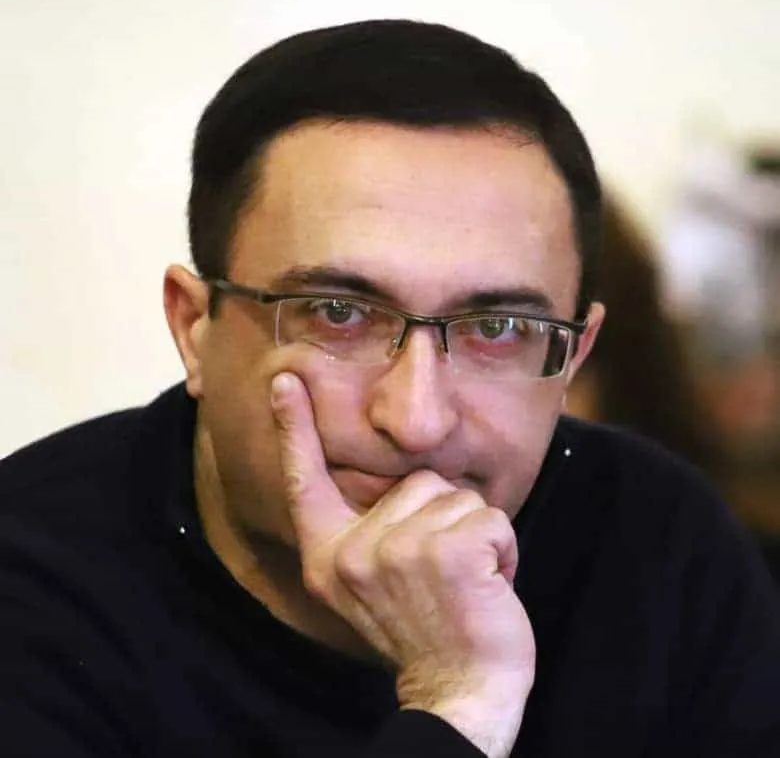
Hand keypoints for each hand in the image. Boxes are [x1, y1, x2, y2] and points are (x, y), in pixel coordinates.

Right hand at [270, 372, 535, 757]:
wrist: (460, 692)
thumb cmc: (424, 632)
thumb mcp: (369, 586)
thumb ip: (366, 536)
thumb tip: (399, 485)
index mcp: (329, 557)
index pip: (305, 482)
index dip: (295, 428)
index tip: (286, 381)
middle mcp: (353, 551)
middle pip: (417, 482)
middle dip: (444, 521)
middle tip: (443, 576)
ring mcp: (397, 550)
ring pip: (457, 497)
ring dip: (475, 536)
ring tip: (465, 583)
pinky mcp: (447, 550)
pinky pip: (491, 517)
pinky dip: (505, 549)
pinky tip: (489, 586)